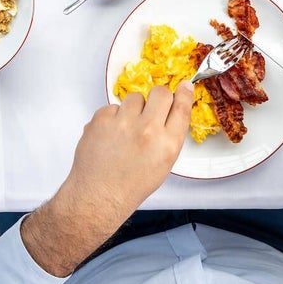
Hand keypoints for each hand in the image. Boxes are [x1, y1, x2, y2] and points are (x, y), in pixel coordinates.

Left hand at [21, 83, 193, 276]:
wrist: (97, 197)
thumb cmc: (131, 185)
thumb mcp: (162, 164)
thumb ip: (169, 136)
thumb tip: (174, 108)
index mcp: (167, 145)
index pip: (182, 108)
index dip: (184, 94)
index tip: (184, 86)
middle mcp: (148, 130)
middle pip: (161, 93)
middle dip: (158, 98)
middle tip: (150, 110)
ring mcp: (123, 122)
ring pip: (135, 98)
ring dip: (132, 110)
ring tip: (125, 131)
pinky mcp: (102, 119)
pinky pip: (113, 107)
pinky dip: (112, 119)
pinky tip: (109, 137)